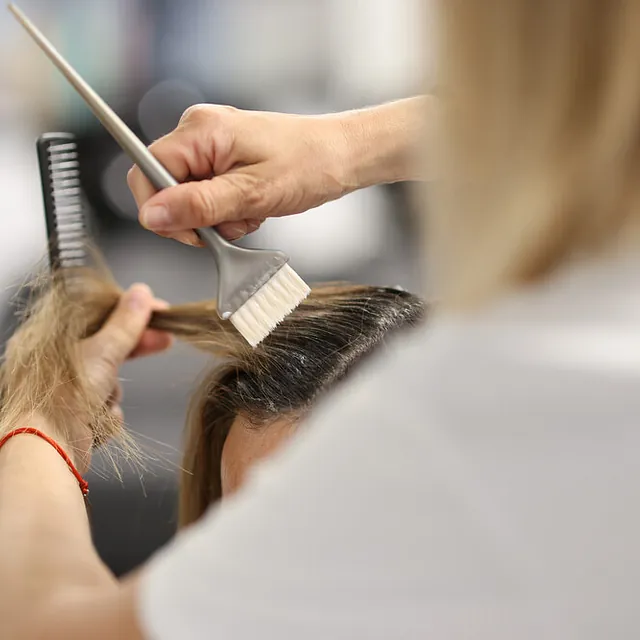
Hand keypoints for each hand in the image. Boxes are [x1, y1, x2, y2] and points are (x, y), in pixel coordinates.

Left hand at [15, 285, 171, 471]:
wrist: (50, 453)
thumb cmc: (64, 398)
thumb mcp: (102, 352)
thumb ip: (126, 323)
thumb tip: (142, 292)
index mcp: (49, 337)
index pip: (98, 314)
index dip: (131, 311)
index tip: (159, 311)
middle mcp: (53, 362)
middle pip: (106, 346)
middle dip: (132, 350)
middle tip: (164, 340)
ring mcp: (64, 390)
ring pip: (110, 380)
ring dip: (113, 393)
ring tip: (101, 402)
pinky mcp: (73, 415)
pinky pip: (105, 406)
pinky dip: (106, 414)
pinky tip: (96, 421)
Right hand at [127, 105, 356, 245]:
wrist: (341, 156)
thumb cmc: (309, 164)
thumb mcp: (252, 193)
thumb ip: (198, 205)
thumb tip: (151, 215)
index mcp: (200, 131)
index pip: (146, 173)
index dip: (163, 210)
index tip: (193, 231)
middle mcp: (199, 132)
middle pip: (166, 188)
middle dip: (197, 216)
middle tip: (233, 221)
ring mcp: (211, 146)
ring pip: (188, 197)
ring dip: (217, 217)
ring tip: (251, 212)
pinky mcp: (224, 160)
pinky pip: (207, 194)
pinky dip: (227, 211)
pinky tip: (252, 208)